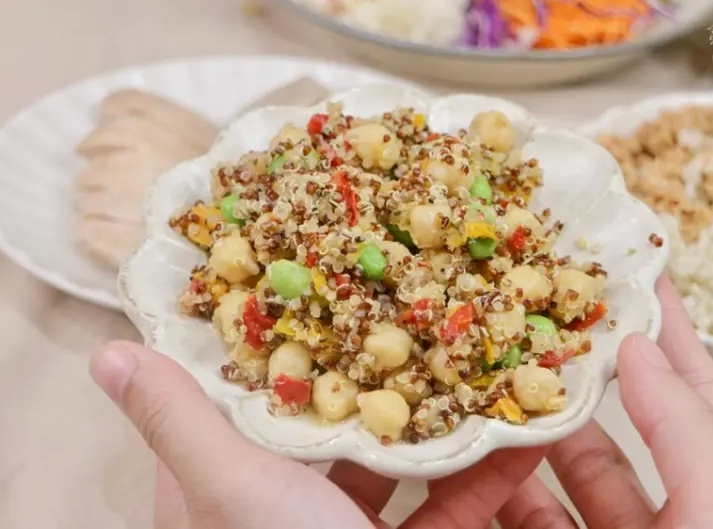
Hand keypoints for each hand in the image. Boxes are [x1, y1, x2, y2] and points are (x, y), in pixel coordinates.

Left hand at [90, 341, 546, 528]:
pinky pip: (452, 506)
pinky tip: (527, 439)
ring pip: (403, 461)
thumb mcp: (235, 489)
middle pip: (339, 419)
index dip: (282, 341)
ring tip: (488, 359)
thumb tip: (108, 351)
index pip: (250, 393)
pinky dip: (490, 477)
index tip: (325, 283)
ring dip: (450, 419)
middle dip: (387, 370)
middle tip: (429, 308)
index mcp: (234, 483)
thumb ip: (181, 423)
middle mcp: (289, 504)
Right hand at [495, 277, 712, 528]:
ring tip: (487, 386)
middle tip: (533, 328)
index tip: (635, 281)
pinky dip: (490, 490)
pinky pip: (514, 520)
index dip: (667, 339)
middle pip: (607, 439)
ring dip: (520, 437)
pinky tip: (469, 458)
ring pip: (552, 482)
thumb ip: (684, 430)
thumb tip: (638, 347)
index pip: (691, 402)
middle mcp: (658, 524)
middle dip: (573, 383)